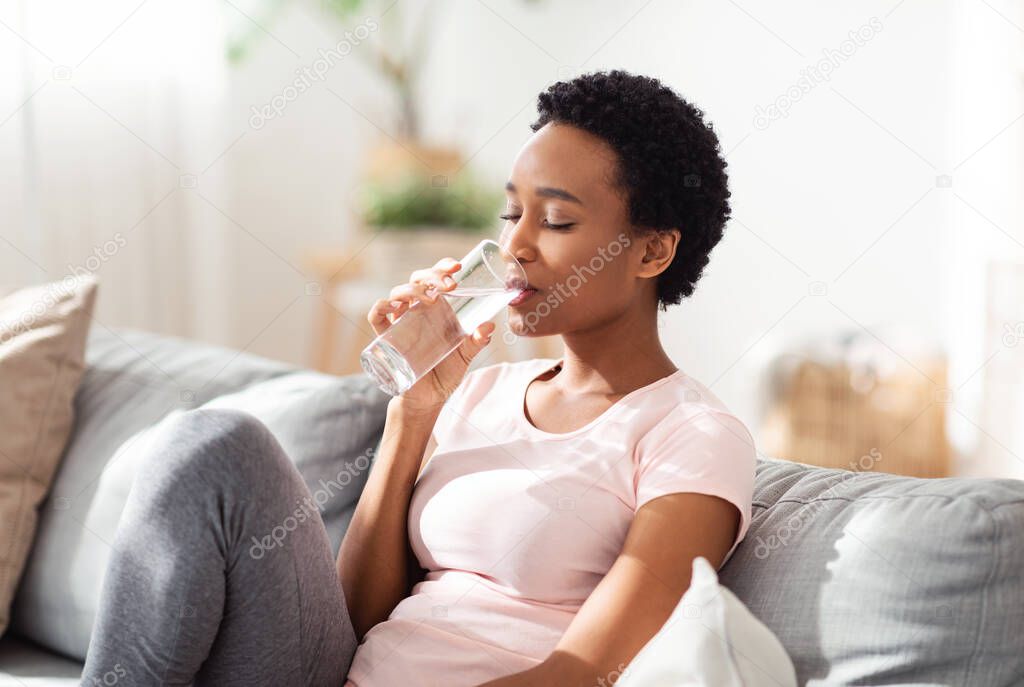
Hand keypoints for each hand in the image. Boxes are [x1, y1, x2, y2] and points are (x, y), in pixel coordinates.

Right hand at [367, 257, 496, 408]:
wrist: (429, 399)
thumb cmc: (447, 373)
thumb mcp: (466, 356)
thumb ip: (477, 341)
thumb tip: (490, 326)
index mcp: (438, 309)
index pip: (436, 278)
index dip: (442, 267)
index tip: (457, 266)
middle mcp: (418, 311)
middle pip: (417, 280)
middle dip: (431, 275)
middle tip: (450, 284)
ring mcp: (401, 323)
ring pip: (398, 293)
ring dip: (412, 289)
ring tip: (431, 298)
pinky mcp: (387, 338)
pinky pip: (377, 316)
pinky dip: (382, 307)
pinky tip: (395, 308)